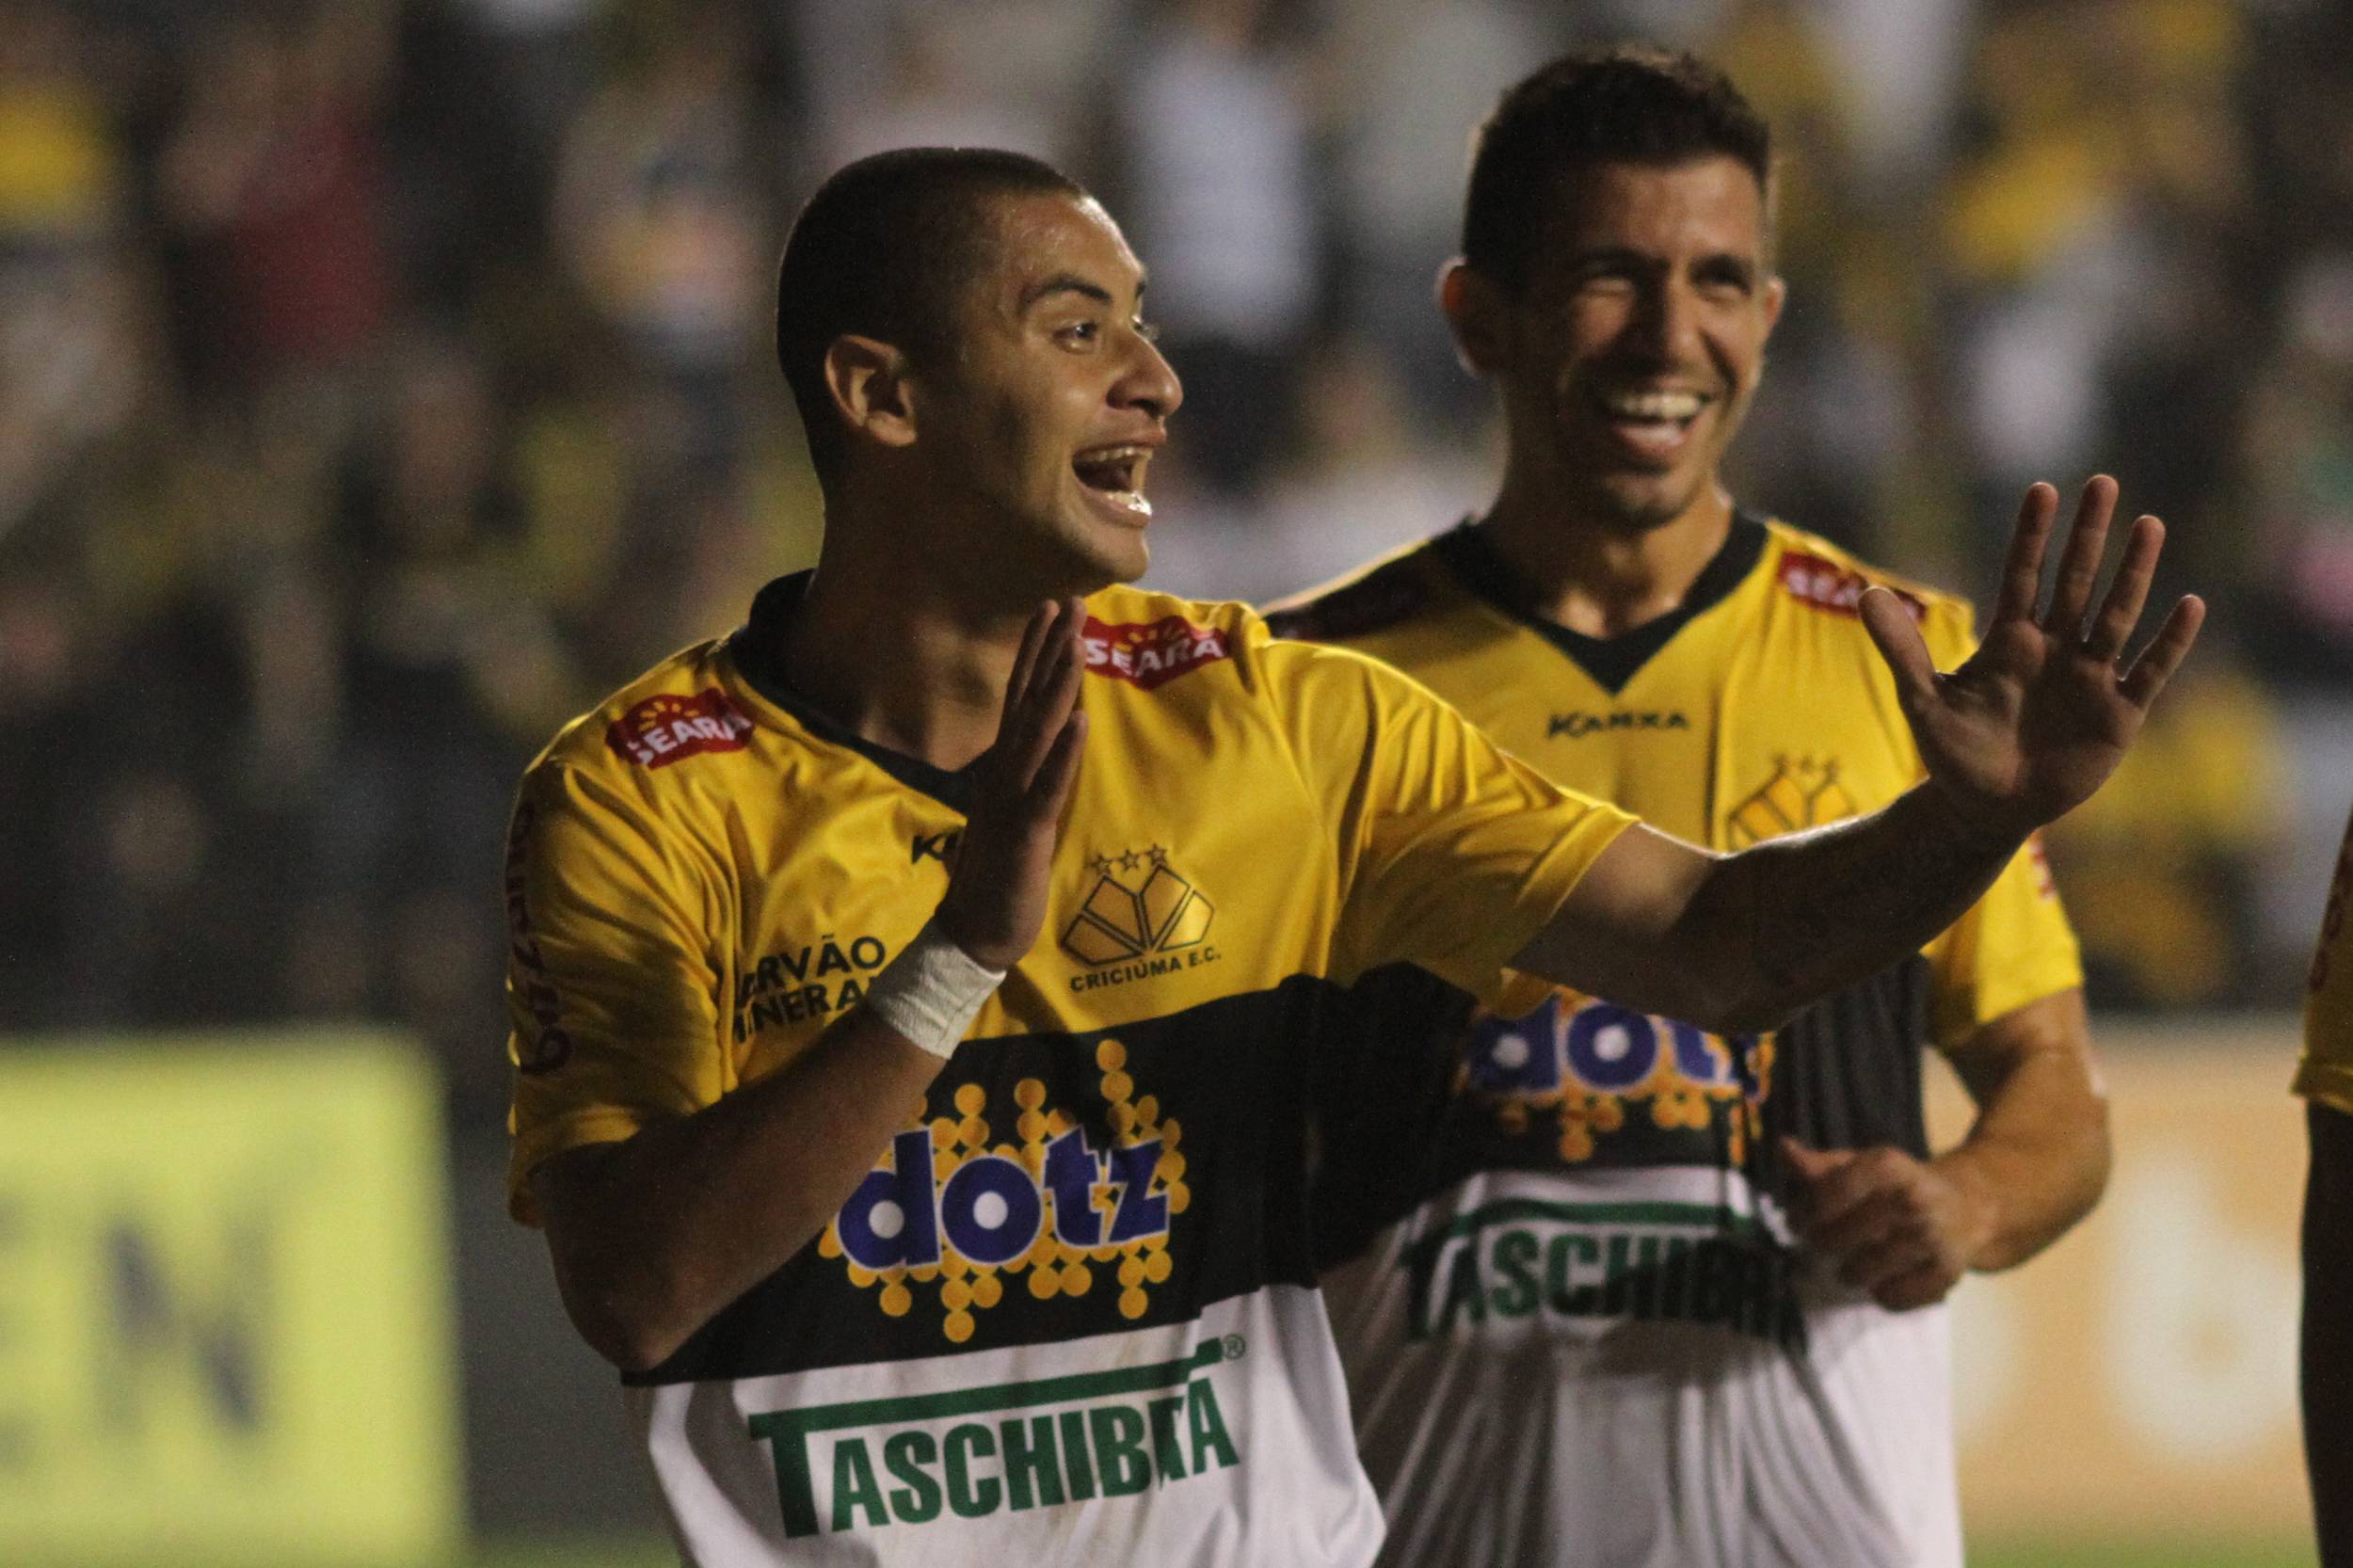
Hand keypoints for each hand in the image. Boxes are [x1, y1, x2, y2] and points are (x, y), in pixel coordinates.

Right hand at [933, 598, 1088, 969]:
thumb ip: (1026, 775)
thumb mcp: (1014, 814)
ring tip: (1075, 640)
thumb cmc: (999, 876)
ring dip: (1056, 684)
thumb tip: (1044, 741)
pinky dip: (1063, 753)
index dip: (1035, 653)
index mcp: (1004, 768)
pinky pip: (1047, 786)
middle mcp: (1004, 773)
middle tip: (1067, 599)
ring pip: (1037, 731)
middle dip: (1048, 649)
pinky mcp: (1025, 831)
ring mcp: (1012, 799)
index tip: (1052, 608)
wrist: (975, 932)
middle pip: (1028, 700)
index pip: (1020, 699)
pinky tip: (1079, 719)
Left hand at [1781, 1137, 1991, 1310]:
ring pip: (1860, 1273)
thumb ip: (1820, 1166)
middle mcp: (1912, 1199)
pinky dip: (1881, 1294)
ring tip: (1852, 1265)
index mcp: (1887, 1166)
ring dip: (1848, 1274)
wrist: (1967, 1207)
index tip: (1797, 1224)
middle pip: (1837, 1239)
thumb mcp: (1862, 1166)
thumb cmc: (1898, 1187)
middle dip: (1822, 1246)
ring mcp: (1931, 1237)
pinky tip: (1885, 1278)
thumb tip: (1783, 1149)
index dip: (1803, 1214)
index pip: (1826, 1195)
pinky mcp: (1947, 1272)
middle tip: (1825, 1245)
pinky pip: (1891, 1298)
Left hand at [1861, 476, 2203, 839]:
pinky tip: (2190, 604)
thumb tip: (1864, 594)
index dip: (2031, 535)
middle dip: (2088, 535)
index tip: (2042, 489)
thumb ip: (1901, 649)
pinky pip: (2149, 671)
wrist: (1986, 808)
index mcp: (2010, 641)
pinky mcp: (2119, 714)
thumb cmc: (1952, 752)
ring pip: (2116, 614)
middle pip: (2075, 582)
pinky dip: (2169, 642)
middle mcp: (2055, 649)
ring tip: (2149, 524)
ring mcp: (2090, 678)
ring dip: (2133, 573)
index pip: (2023, 576)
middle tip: (2102, 482)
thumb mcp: (1922, 700)